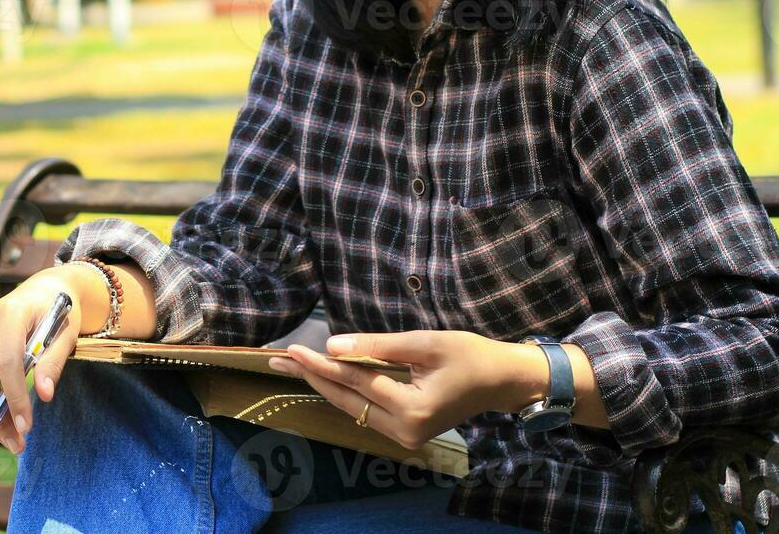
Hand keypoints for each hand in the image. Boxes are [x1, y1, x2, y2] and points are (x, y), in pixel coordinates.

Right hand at [0, 266, 100, 454]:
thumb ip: (53, 363)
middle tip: (18, 442)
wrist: (44, 292)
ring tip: (7, 437)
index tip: (26, 426)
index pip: (7, 362)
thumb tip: (43, 396)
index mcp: (12, 312)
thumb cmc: (59, 313)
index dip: (15, 397)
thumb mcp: (66, 334)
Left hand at [266, 330, 544, 449]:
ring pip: (352, 407)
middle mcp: (404, 430)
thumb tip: (332, 346)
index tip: (292, 349)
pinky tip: (322, 376)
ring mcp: (404, 437)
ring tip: (291, 364)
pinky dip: (344, 392)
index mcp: (412, 408)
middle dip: (311, 376)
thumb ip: (378, 345)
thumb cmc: (469, 354)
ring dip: (323, 384)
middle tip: (276, 358)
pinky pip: (365, 411)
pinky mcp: (405, 433)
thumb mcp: (425, 342)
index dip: (320, 364)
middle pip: (346, 399)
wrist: (501, 381)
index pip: (355, 381)